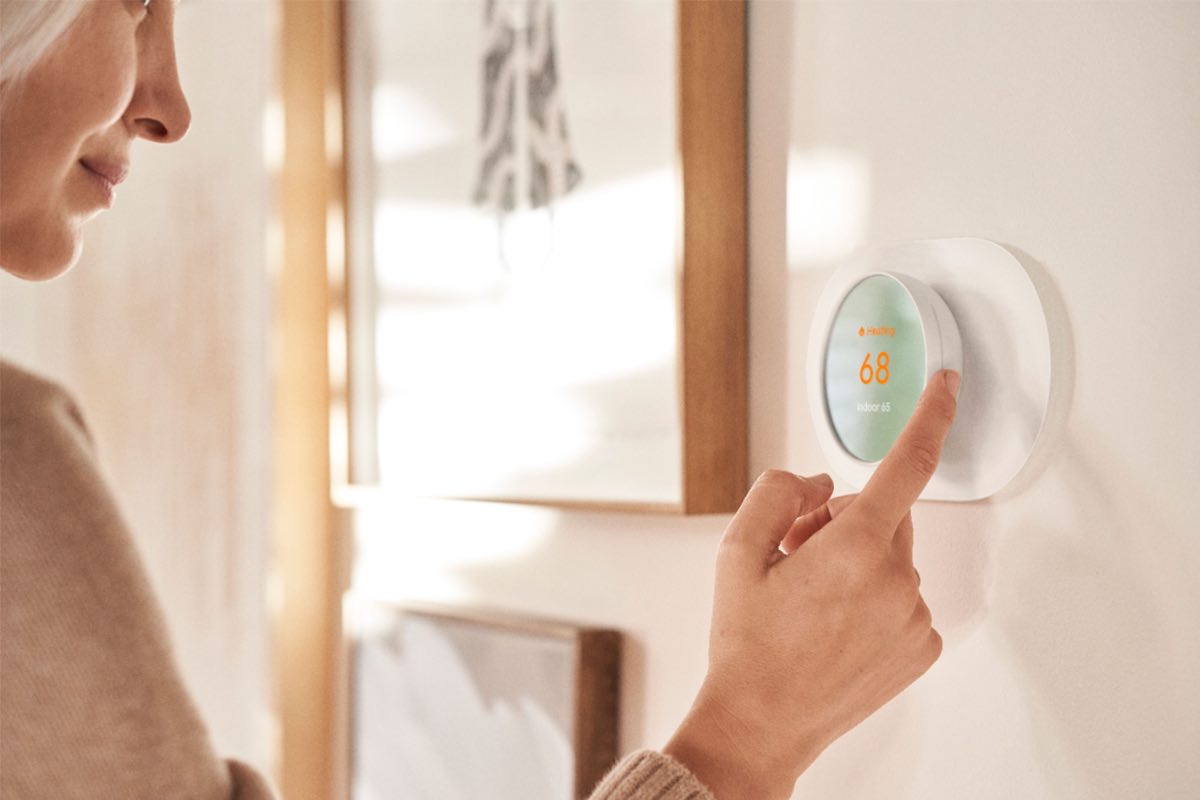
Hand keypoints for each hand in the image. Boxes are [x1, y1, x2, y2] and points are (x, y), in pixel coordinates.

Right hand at [663, 370, 959, 798]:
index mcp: (851, 549)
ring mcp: (913, 617)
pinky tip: (835, 624)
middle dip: (844, 520)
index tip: (947, 385)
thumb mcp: (737, 552)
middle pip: (884, 513)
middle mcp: (895, 580)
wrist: (761, 723)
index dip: (931, 415)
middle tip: (798, 555)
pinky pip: (904, 596)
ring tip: (812, 600)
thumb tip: (819, 482)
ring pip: (894, 557)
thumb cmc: (747, 645)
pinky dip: (876, 598)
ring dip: (860, 561)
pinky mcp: (921, 647)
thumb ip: (779, 493)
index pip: (906, 464)